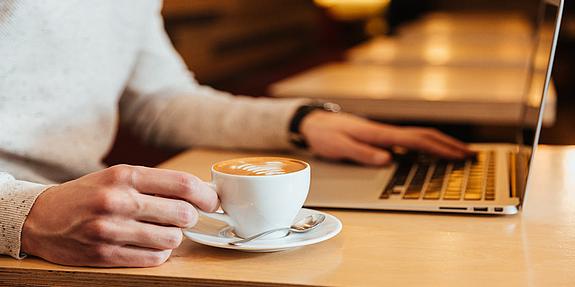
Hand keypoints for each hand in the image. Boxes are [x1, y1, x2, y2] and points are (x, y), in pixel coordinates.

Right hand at [21, 165, 217, 266]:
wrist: (40, 217)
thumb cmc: (88, 194)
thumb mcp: (118, 177)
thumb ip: (156, 184)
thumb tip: (200, 193)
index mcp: (125, 176)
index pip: (183, 184)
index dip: (206, 195)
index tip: (212, 201)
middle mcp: (118, 200)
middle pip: (183, 213)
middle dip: (190, 217)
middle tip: (182, 217)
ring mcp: (111, 230)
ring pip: (172, 238)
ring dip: (174, 236)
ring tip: (161, 231)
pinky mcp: (105, 255)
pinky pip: (154, 258)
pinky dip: (159, 252)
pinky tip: (149, 245)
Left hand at [300, 111, 472, 165]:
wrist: (314, 122)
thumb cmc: (325, 135)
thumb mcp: (339, 147)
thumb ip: (362, 153)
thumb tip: (387, 159)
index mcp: (378, 134)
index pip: (415, 140)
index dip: (438, 148)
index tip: (458, 155)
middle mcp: (384, 131)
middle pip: (423, 135)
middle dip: (447, 145)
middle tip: (470, 155)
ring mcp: (383, 133)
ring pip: (417, 136)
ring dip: (439, 144)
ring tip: (458, 153)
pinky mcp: (379, 137)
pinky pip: (408, 140)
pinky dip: (424, 145)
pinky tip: (429, 153)